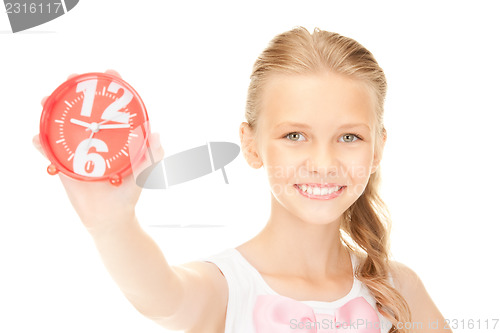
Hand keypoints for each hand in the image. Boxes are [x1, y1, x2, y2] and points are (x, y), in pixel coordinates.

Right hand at [34, 70, 163, 233]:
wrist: (110, 218)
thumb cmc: (130, 193)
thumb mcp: (146, 175)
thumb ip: (153, 156)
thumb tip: (155, 132)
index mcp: (117, 137)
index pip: (115, 107)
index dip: (113, 88)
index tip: (109, 73)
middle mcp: (97, 138)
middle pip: (85, 109)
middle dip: (77, 90)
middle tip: (72, 78)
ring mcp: (78, 149)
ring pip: (63, 124)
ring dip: (52, 110)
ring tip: (46, 101)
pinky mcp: (63, 164)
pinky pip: (49, 150)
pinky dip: (41, 143)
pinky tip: (38, 137)